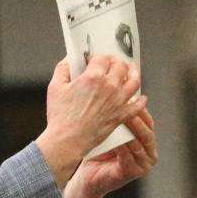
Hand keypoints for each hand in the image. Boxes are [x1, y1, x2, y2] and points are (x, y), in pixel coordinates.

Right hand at [36, 55, 143, 185]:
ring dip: (134, 74)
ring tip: (131, 71)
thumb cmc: (61, 117)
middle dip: (116, 62)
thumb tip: (69, 60)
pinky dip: (141, 101)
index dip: (97, 57)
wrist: (67, 140)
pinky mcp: (121, 115)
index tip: (94, 61)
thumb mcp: (55, 87)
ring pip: (134, 81)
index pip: (102, 58)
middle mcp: (109, 87)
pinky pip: (137, 106)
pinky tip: (141, 98)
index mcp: (93, 77)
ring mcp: (117, 101)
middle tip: (113, 63)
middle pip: (120, 66)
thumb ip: (63, 68)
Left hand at [62, 106, 157, 197]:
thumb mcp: (109, 131)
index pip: (148, 122)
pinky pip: (128, 158)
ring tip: (122, 119)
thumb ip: (116, 117)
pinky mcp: (133, 173)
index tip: (130, 97)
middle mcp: (149, 153)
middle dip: (137, 119)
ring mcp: (143, 165)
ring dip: (131, 131)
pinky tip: (116, 140)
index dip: (140, 110)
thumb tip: (116, 91)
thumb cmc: (98, 153)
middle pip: (147, 132)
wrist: (88, 178)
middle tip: (128, 106)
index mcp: (146, 141)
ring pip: (139, 144)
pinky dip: (122, 148)